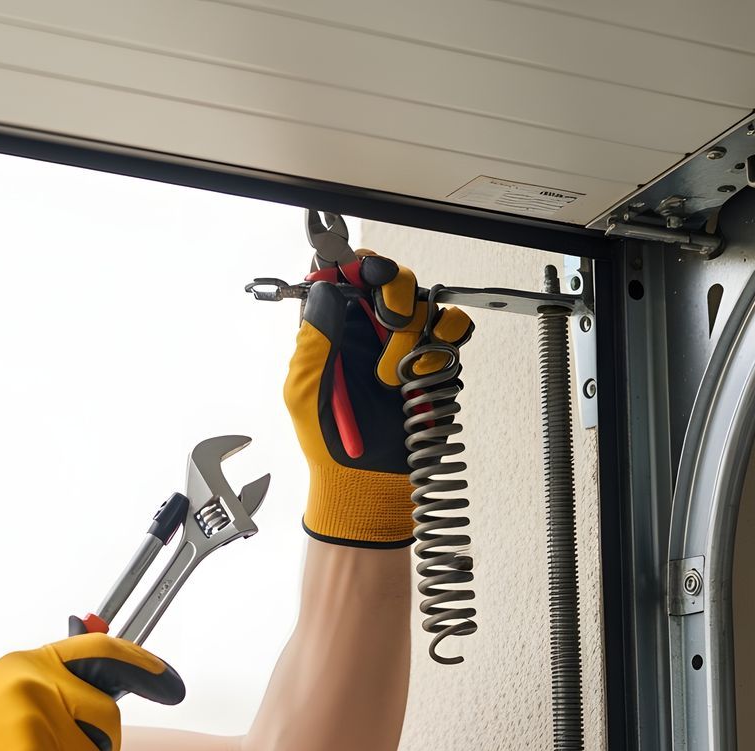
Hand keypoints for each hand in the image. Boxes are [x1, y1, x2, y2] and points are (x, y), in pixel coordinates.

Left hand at [284, 251, 473, 546]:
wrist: (367, 481)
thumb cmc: (328, 441)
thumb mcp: (302, 390)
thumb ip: (312, 339)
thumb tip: (324, 290)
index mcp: (334, 329)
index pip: (347, 276)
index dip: (356, 265)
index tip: (361, 272)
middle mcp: (371, 330)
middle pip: (392, 276)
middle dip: (393, 290)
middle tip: (387, 320)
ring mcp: (407, 344)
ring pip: (424, 301)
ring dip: (410, 332)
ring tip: (389, 375)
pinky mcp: (436, 362)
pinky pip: (453, 328)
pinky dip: (441, 343)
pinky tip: (417, 374)